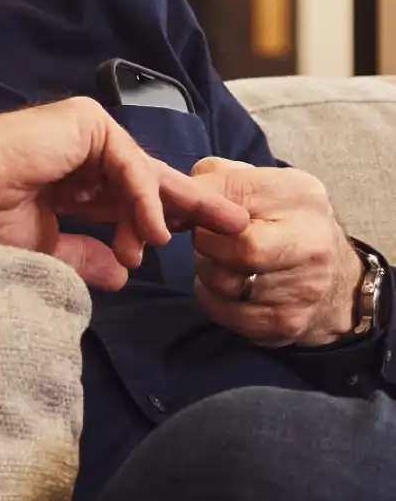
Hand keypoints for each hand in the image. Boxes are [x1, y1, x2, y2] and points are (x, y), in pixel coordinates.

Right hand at [0, 97, 245, 290]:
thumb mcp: (41, 246)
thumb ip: (83, 256)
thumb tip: (124, 274)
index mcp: (66, 178)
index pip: (125, 199)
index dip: (157, 220)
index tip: (187, 245)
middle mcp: (79, 149)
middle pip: (148, 180)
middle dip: (191, 205)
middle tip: (234, 225)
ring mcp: (84, 132)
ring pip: (143, 174)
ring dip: (161, 214)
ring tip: (181, 243)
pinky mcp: (88, 123)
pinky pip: (130, 165)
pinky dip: (144, 199)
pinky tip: (151, 231)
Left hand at [189, 157, 363, 345]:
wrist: (332, 276)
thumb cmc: (278, 221)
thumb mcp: (256, 185)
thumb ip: (213, 178)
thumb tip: (169, 198)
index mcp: (301, 196)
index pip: (232, 196)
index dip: (200, 208)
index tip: (189, 214)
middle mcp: (312, 242)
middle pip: (240, 249)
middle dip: (207, 246)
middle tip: (207, 242)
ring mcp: (305, 287)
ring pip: (225, 284)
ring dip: (208, 273)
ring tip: (223, 262)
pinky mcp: (288, 322)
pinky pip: (224, 312)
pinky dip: (214, 300)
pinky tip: (230, 287)